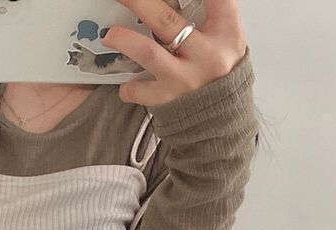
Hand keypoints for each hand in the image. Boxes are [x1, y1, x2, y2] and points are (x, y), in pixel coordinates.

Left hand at [100, 0, 247, 107]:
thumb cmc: (217, 67)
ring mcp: (187, 77)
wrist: (220, 113)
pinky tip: (124, 83)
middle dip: (140, 4)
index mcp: (225, 30)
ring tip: (109, 35)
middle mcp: (207, 53)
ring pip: (149, 53)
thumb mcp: (223, 35)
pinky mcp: (170, 98)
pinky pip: (142, 91)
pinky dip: (130, 87)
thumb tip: (177, 3)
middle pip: (166, 21)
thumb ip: (206, 14)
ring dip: (125, 41)